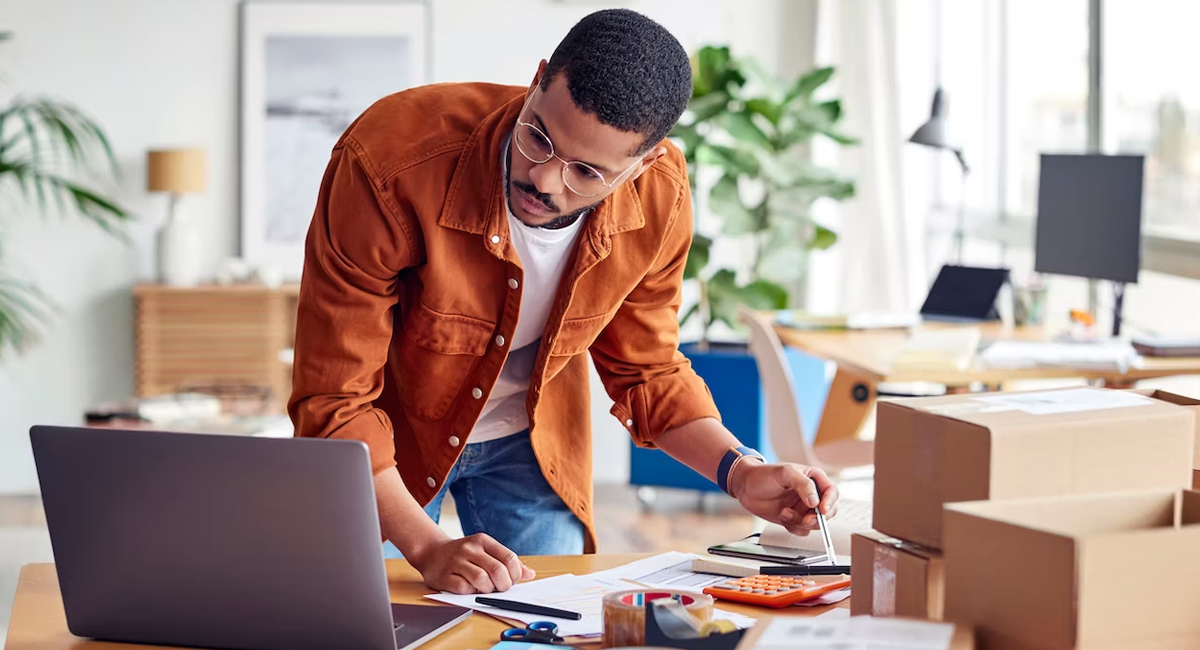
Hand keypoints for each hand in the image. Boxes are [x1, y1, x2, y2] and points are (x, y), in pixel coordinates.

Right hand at [408, 533, 536, 593]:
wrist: (431, 552)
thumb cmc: (463, 555)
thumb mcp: (486, 552)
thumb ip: (507, 562)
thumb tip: (530, 574)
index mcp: (483, 541)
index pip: (509, 558)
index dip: (515, 574)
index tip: (511, 581)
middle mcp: (470, 548)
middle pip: (497, 570)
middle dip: (503, 585)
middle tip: (500, 589)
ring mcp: (456, 561)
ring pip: (481, 580)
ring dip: (487, 590)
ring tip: (484, 589)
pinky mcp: (444, 576)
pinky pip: (463, 588)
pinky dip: (470, 592)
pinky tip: (469, 589)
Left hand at [732, 461, 838, 534]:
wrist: (745, 486)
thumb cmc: (764, 474)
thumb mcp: (785, 473)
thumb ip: (803, 485)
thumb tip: (816, 502)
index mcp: (814, 479)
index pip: (832, 492)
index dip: (830, 502)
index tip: (822, 510)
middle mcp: (811, 495)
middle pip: (828, 512)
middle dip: (818, 518)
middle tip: (806, 519)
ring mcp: (803, 508)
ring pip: (815, 524)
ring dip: (801, 522)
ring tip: (785, 513)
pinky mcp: (794, 519)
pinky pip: (802, 530)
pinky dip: (793, 527)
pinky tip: (782, 515)